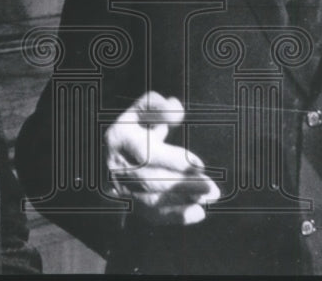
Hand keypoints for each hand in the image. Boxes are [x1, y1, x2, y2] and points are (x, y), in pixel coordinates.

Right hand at [105, 91, 220, 224]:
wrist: (109, 151)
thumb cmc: (135, 127)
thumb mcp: (141, 110)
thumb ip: (157, 105)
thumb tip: (176, 112)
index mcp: (119, 137)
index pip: (146, 152)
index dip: (173, 160)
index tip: (200, 165)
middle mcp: (115, 165)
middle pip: (151, 180)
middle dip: (184, 185)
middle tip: (212, 189)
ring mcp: (119, 186)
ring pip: (151, 199)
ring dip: (183, 202)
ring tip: (208, 199)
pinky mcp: (128, 202)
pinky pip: (151, 214)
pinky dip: (175, 216)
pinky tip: (197, 213)